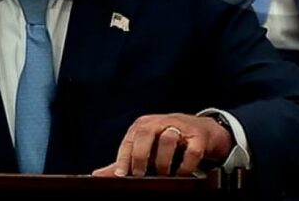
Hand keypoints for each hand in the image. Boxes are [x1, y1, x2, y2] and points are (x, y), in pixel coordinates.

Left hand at [91, 113, 232, 176]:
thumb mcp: (145, 148)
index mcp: (144, 125)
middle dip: (141, 156)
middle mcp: (160, 122)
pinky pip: (191, 151)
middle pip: (146, 133)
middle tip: (140, 175)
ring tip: (163, 174)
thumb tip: (97, 175)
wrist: (202, 130)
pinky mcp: (198, 137)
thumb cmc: (166, 141)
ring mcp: (180, 128)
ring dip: (163, 161)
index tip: (122, 176)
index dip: (125, 158)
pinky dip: (185, 166)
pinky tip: (181, 174)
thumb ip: (124, 162)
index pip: (130, 139)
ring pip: (168, 139)